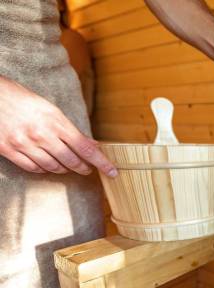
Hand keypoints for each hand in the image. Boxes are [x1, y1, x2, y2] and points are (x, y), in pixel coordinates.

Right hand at [0, 76, 116, 176]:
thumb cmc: (22, 99)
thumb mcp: (50, 109)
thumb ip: (71, 130)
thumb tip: (93, 145)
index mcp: (55, 121)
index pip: (85, 148)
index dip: (101, 162)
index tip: (113, 172)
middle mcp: (40, 134)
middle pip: (71, 161)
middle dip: (83, 168)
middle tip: (88, 169)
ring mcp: (23, 143)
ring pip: (53, 167)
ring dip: (64, 169)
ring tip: (68, 165)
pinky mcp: (8, 150)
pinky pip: (33, 168)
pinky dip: (44, 169)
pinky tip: (48, 165)